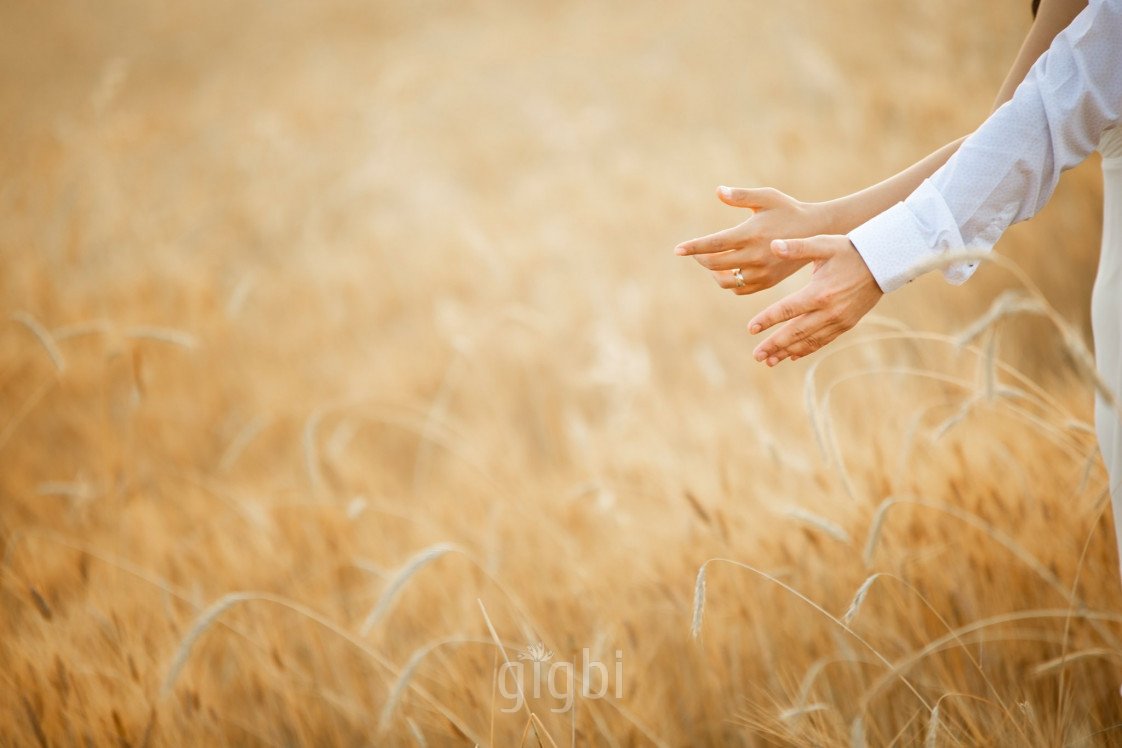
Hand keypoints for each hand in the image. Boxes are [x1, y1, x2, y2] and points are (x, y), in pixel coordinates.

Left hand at [675, 187, 833, 294]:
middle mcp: (755, 256)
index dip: (693, 248)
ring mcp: (762, 272)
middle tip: (697, 253)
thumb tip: (718, 191)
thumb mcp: (766, 197)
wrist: (816, 232)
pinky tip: (729, 271)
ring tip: (712, 263)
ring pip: (726, 281)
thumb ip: (740, 196)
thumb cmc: (788, 210)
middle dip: (700, 259)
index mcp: (751, 234)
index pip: (713, 244)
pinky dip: (730, 283)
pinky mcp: (767, 282)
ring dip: (714, 273)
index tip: (677, 250)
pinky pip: (740, 290)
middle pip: (715, 265)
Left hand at [748, 235, 882, 365]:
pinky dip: (807, 349)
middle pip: (796, 331)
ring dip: (787, 351)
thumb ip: (797, 247)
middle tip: (756, 355)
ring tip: (769, 361)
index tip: (750, 328)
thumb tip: (773, 245)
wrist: (883, 263)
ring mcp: (839, 320)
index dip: (767, 319)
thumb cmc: (849, 250)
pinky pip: (823, 340)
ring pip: (809, 340)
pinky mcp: (846, 325)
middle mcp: (829, 311)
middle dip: (774, 344)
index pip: (787, 309)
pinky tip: (792, 356)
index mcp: (820, 292)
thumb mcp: (824, 244)